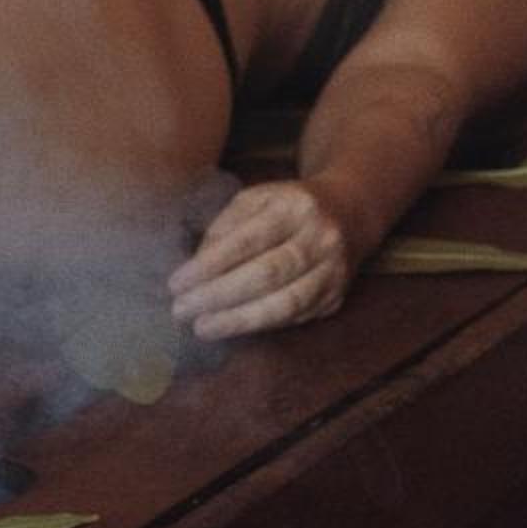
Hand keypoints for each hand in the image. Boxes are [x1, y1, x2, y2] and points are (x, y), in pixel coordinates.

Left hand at [168, 180, 352, 339]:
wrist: (351, 213)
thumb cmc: (288, 207)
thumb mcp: (255, 200)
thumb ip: (223, 229)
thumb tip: (194, 270)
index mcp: (294, 207)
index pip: (247, 241)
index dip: (209, 266)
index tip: (176, 284)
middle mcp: (320, 238)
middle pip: (267, 274)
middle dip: (219, 296)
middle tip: (181, 311)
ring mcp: (333, 271)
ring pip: (286, 303)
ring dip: (239, 320)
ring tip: (202, 328)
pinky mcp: (336, 297)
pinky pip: (295, 317)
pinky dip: (260, 325)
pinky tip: (233, 327)